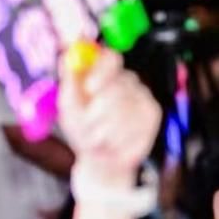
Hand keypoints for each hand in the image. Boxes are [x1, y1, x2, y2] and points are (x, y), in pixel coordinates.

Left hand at [57, 51, 160, 186]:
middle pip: (118, 86)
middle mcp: (128, 81)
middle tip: (85, 125)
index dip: (101, 70)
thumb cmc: (82, 129)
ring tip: (96, 138)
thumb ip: (69, 82)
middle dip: (96, 111)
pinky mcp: (153, 114)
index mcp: (106, 73)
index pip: (110, 58)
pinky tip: (114, 143)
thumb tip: (65, 58)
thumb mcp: (69, 107)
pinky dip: (116, 140)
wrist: (99, 160)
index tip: (89, 87)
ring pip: (123, 110)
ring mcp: (143, 96)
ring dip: (102, 130)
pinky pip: (133, 126)